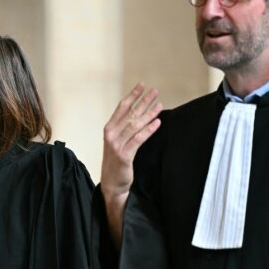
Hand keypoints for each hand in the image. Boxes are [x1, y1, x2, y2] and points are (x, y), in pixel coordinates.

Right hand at [101, 83, 161, 245]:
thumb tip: (139, 114)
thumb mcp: (118, 142)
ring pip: (135, 125)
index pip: (122, 108)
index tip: (142, 85)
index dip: (132, 95)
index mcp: (109, 129)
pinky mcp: (124, 155)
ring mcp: (116, 144)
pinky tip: (157, 123)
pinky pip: (138, 139)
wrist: (112, 182)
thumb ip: (125, 129)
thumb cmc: (117, 161)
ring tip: (160, 105)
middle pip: (130, 113)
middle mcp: (111, 134)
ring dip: (149, 113)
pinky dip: (148, 130)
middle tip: (155, 91)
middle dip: (144, 101)